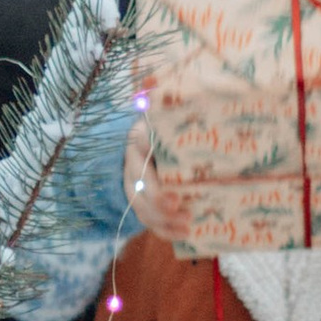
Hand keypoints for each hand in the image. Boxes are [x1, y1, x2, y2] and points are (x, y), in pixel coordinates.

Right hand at [121, 111, 179, 239]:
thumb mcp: (171, 117)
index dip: (147, 152)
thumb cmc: (170, 131)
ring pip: (140, 207)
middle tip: (178, 204)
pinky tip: (185, 234)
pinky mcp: (141, 203)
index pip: (139, 144)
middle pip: (138, 183)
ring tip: (187, 225)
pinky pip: (148, 221)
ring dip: (163, 219)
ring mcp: (134, 186)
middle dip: (156, 198)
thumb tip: (175, 86)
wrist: (152, 147)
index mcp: (140, 138)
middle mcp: (133, 163)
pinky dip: (166, 231)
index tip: (163, 170)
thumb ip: (171, 104)